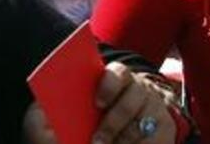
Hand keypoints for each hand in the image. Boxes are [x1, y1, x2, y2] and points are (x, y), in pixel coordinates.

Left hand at [22, 63, 177, 143]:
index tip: (97, 103)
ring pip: (144, 124)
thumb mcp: (59, 116)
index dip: (108, 85)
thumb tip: (43, 110)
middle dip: (112, 124)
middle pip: (132, 100)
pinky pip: (156, 141)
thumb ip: (47, 113)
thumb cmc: (80, 124)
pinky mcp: (166, 130)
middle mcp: (139, 89)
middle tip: (96, 142)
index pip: (116, 73)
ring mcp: (155, 109)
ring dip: (124, 140)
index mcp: (115, 79)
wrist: (107, 136)